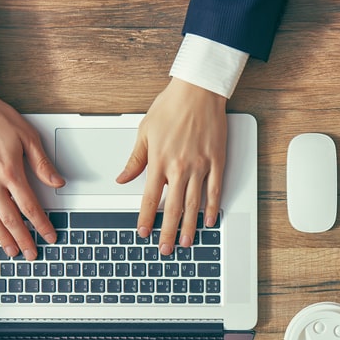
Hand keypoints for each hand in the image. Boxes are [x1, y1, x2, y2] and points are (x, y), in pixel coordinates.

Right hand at [0, 92, 63, 259]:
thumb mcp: (27, 136)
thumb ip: (42, 163)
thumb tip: (57, 182)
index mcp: (9, 170)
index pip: (29, 206)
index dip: (41, 224)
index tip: (49, 236)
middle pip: (10, 218)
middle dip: (23, 239)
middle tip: (32, 254)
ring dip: (4, 237)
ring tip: (13, 251)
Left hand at [117, 78, 226, 255]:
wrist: (198, 91)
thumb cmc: (171, 106)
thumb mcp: (145, 131)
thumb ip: (135, 160)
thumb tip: (122, 179)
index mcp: (158, 160)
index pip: (149, 198)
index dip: (146, 219)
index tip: (143, 233)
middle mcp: (179, 166)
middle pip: (173, 208)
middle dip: (168, 232)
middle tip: (166, 249)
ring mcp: (200, 166)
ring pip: (194, 204)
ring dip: (190, 226)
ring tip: (187, 242)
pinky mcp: (216, 161)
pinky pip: (214, 190)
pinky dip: (212, 207)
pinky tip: (209, 220)